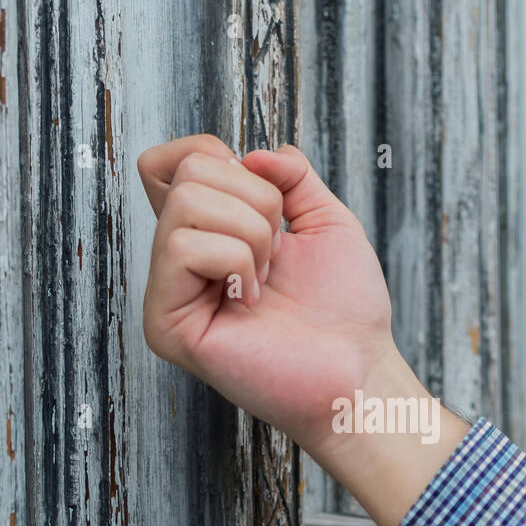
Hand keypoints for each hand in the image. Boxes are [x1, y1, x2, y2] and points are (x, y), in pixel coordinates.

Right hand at [137, 134, 468, 525]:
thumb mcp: (325, 219)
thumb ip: (291, 176)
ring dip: (252, 235)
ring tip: (266, 282)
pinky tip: (250, 300)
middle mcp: (180, 261)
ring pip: (187, 202)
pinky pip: (182, 247)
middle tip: (277, 256)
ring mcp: (168, 293)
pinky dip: (235, 261)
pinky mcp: (166, 325)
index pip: (173, 162)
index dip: (219, 157)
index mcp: (209, 234)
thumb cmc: (346, 310)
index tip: (270, 205)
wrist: (359, 370)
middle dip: (257, 202)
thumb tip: (251, 155)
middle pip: (189, 171)